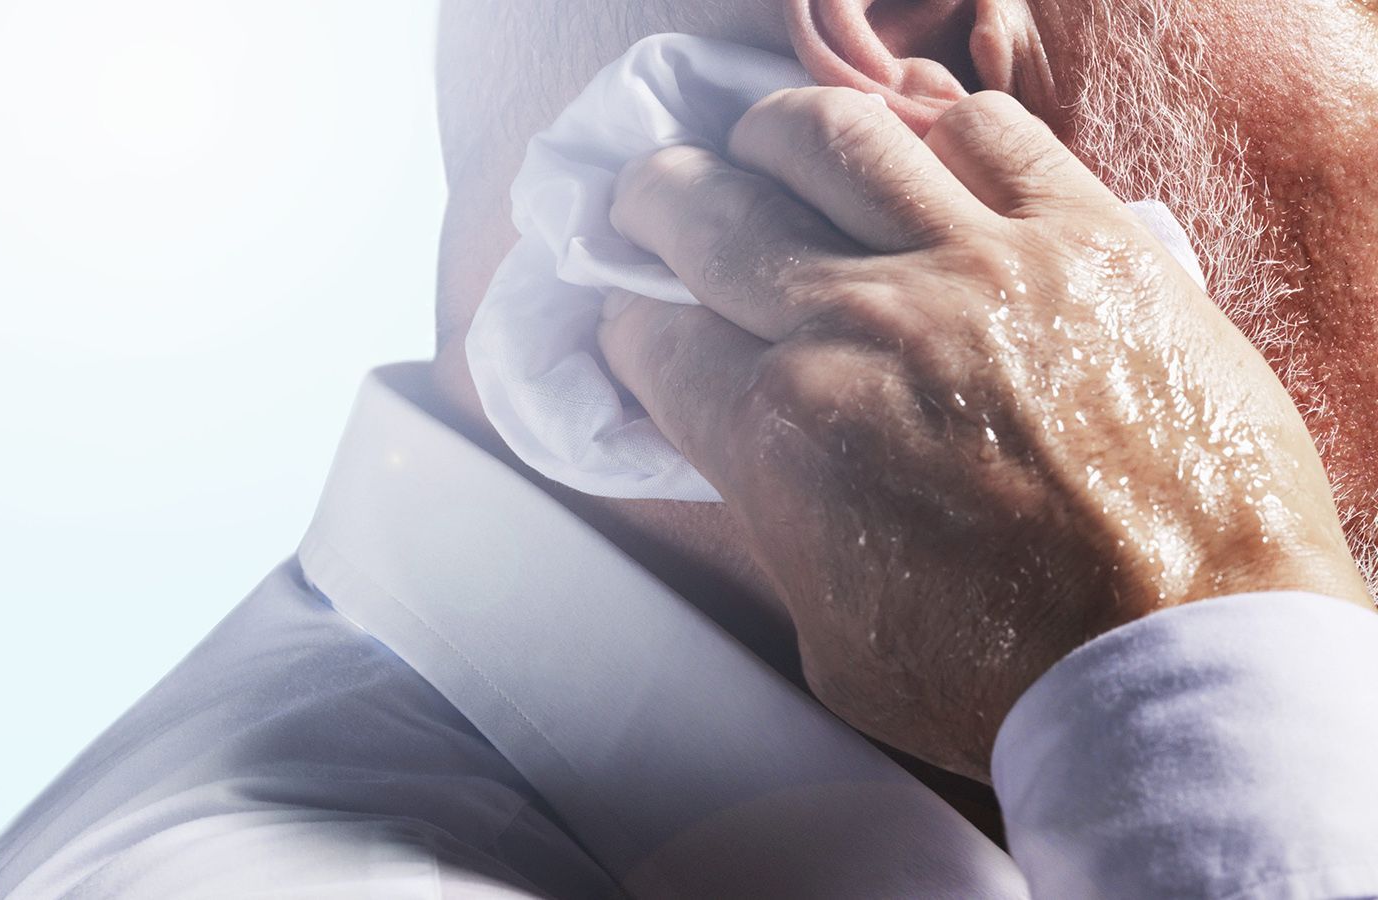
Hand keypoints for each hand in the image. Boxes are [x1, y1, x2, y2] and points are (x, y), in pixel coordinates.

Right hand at [599, 88, 1368, 779]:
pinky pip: (993, 132)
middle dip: (655, 202)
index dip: (631, 328)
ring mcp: (974, 266)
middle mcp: (857, 325)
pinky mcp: (1084, 239)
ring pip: (832, 138)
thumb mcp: (833, 639)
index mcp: (781, 431)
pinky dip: (942, 131)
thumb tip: (762, 461)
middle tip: (651, 203)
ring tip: (762, 144)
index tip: (639, 327)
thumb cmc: (1007, 677)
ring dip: (771, 134)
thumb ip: (779, 531)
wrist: (1183, 656)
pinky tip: (925, 159)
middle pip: (707, 212)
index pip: (656, 338)